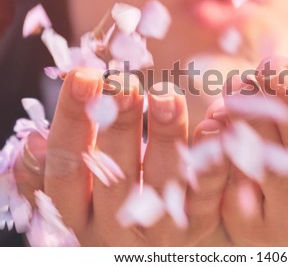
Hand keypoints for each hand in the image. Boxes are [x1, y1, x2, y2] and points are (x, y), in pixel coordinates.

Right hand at [14, 68, 228, 245]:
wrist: (146, 247)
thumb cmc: (104, 203)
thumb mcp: (73, 195)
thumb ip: (51, 170)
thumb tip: (35, 139)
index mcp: (78, 218)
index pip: (67, 168)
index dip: (72, 121)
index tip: (84, 75)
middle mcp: (116, 231)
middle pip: (114, 177)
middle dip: (118, 126)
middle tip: (124, 83)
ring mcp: (159, 232)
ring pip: (163, 185)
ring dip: (166, 137)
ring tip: (166, 96)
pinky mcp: (198, 227)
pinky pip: (207, 197)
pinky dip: (212, 163)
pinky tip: (216, 127)